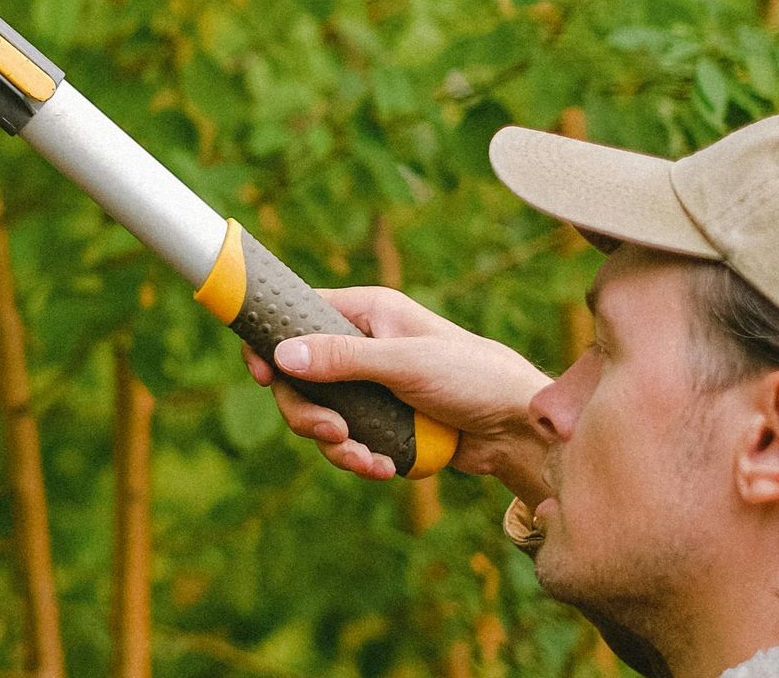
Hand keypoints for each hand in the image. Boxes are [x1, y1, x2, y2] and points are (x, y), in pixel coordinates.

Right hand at [238, 285, 550, 497]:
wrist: (521, 430)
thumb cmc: (473, 376)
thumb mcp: (406, 363)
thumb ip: (343, 358)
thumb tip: (281, 355)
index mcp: (365, 313)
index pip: (298, 315)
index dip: (272, 342)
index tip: (260, 373)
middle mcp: (361, 346)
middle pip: (300, 377)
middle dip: (309, 412)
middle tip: (332, 434)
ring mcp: (370, 388)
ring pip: (321, 415)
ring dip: (338, 444)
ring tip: (369, 460)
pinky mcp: (383, 423)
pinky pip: (349, 442)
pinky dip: (360, 458)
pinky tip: (387, 468)